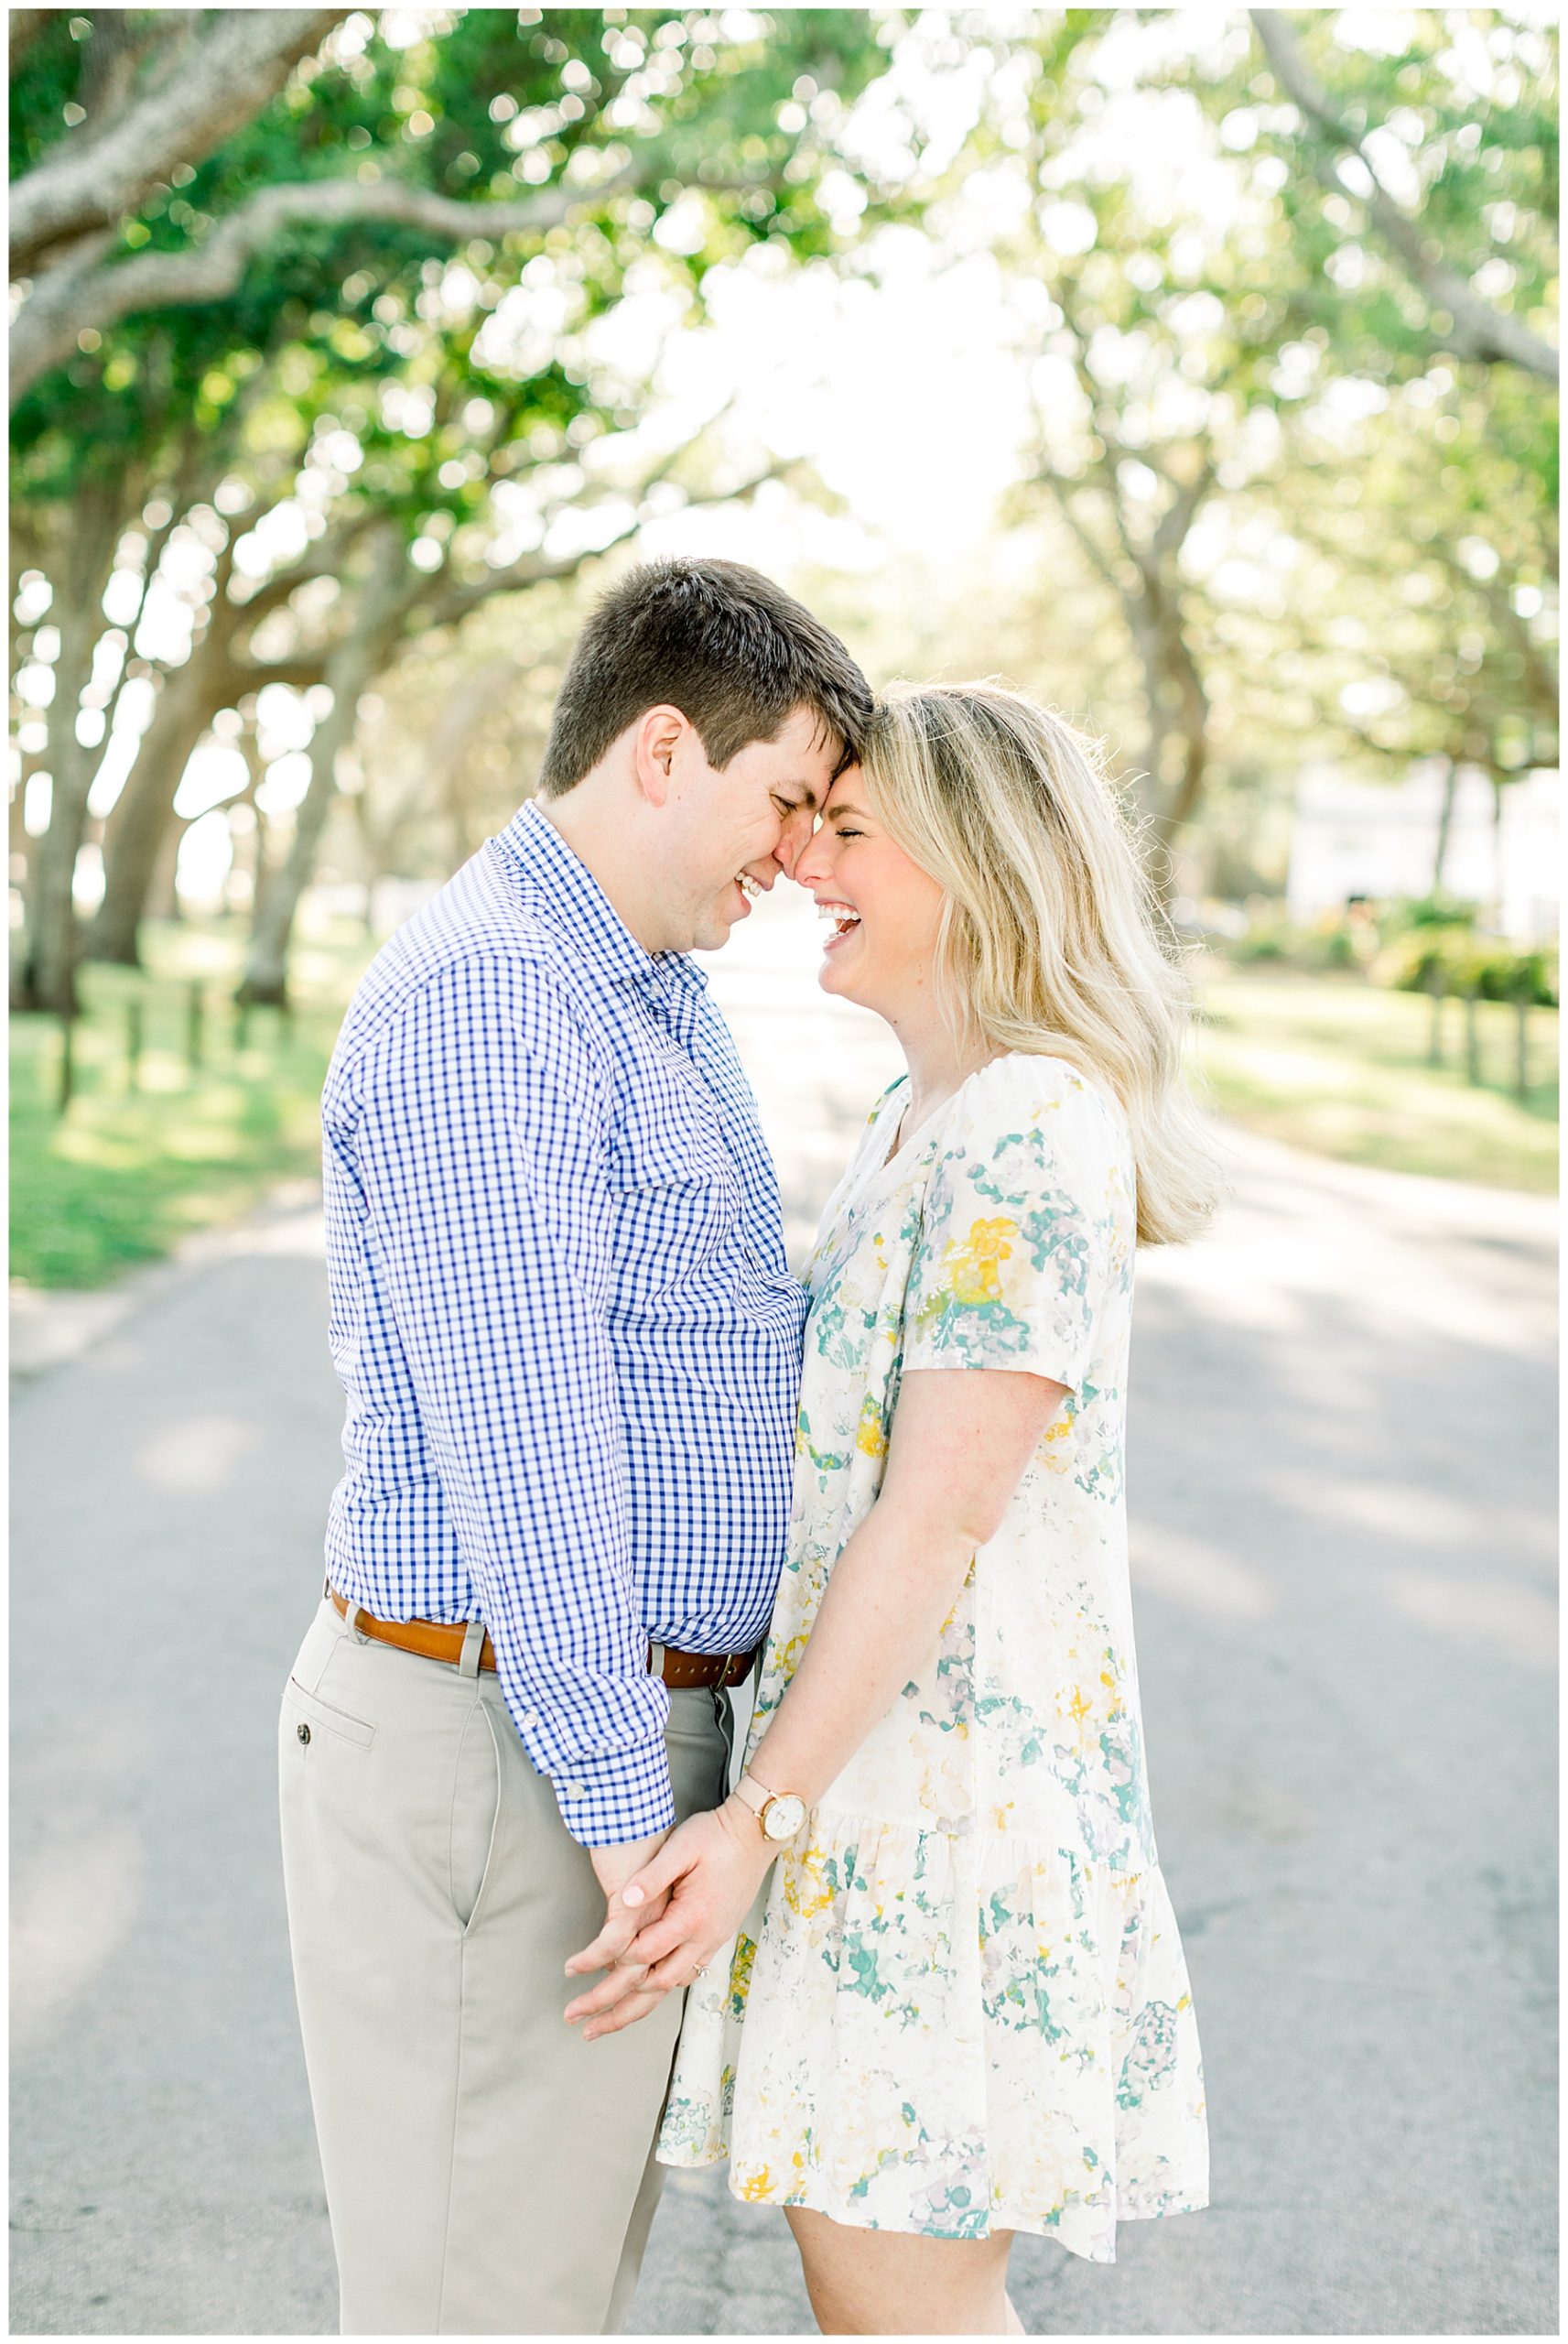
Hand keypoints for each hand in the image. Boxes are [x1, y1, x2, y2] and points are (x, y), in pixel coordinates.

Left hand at [563, 1797, 775, 2040]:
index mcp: (691, 1918)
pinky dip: (661, 1989)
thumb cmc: (718, 1835)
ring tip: (605, 2023)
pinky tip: (646, 1993)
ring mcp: (712, 1941)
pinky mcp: (716, 1936)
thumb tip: (625, 1902)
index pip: (642, 1954)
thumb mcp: (683, 1846)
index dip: (606, 1962)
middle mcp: (703, 1938)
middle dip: (613, 2009)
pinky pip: (686, 1974)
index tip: (574, 1968)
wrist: (756, 1834)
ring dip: (636, 2009)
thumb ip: (653, 1875)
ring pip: (671, 1987)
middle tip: (578, 2021)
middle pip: (653, 1987)